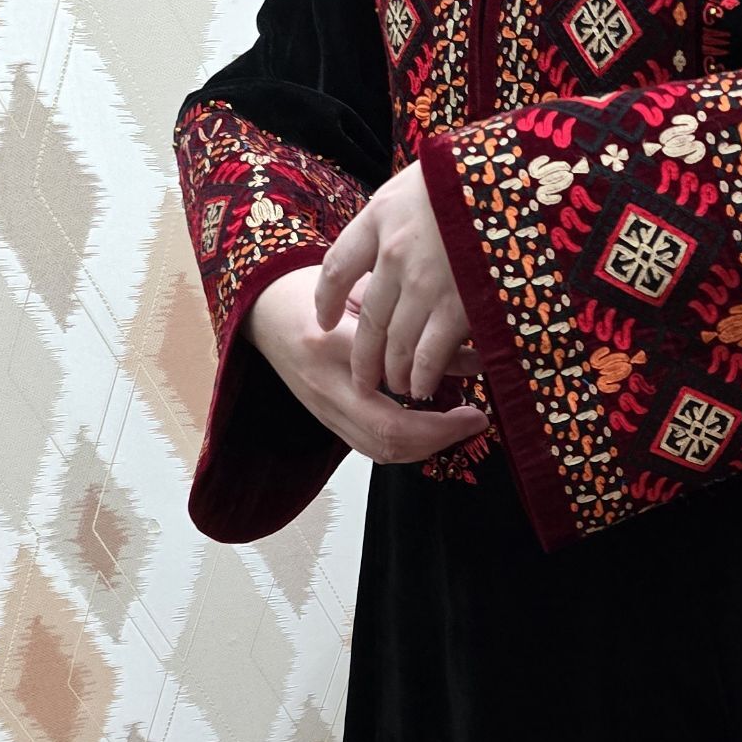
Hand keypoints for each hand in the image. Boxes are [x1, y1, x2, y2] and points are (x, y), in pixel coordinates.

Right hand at [246, 265, 488, 464]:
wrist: (264, 308)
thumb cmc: (314, 292)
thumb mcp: (365, 293)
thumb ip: (414, 325)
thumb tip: (472, 358)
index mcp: (330, 348)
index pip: (390, 400)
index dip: (438, 419)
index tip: (477, 408)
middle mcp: (323, 387)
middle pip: (386, 437)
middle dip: (438, 438)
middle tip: (475, 422)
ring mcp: (321, 409)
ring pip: (378, 449)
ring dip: (424, 446)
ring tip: (458, 427)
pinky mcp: (325, 419)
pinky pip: (369, 445)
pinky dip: (405, 444)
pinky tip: (431, 428)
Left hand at [313, 161, 471, 402]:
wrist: (520, 179)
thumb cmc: (479, 174)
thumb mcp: (426, 175)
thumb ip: (406, 212)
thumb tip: (400, 232)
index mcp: (380, 217)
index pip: (338, 267)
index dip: (327, 301)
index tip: (325, 322)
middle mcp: (394, 253)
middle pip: (367, 318)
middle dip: (363, 357)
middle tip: (363, 379)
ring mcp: (424, 283)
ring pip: (395, 343)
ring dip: (393, 371)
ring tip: (397, 386)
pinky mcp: (458, 306)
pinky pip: (429, 354)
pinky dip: (423, 375)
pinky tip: (423, 386)